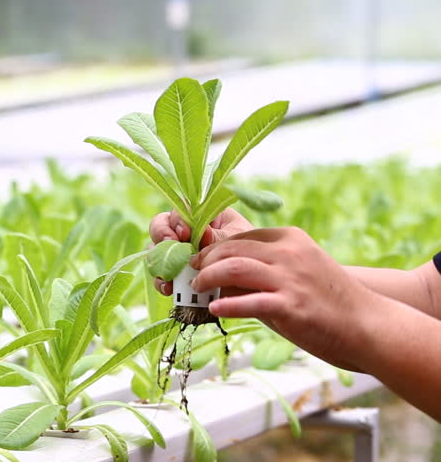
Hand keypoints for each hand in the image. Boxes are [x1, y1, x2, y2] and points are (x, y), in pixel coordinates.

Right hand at [149, 207, 253, 295]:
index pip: (181, 209)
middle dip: (162, 235)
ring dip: (159, 260)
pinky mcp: (176, 273)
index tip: (185, 233)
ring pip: (156, 250)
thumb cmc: (251, 254)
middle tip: (170, 245)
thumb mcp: (238, 241)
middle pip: (161, 225)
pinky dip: (162, 281)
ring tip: (168, 270)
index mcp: (202, 216)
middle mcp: (186, 232)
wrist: (255, 283)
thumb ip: (218, 237)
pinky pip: (161, 275)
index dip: (178, 219)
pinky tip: (169, 288)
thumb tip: (202, 233)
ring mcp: (178, 253)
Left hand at [191, 227, 369, 370]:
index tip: (198, 260)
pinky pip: (248, 302)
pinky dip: (227, 304)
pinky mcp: (291, 305)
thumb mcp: (295, 272)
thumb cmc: (327, 300)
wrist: (368, 325)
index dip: (213, 248)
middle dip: (204, 261)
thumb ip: (262, 269)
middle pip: (230, 249)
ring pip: (232, 268)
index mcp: (289, 239)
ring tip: (198, 289)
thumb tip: (221, 277)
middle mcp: (288, 253)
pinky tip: (214, 309)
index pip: (240, 237)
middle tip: (192, 274)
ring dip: (208, 278)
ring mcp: (290, 278)